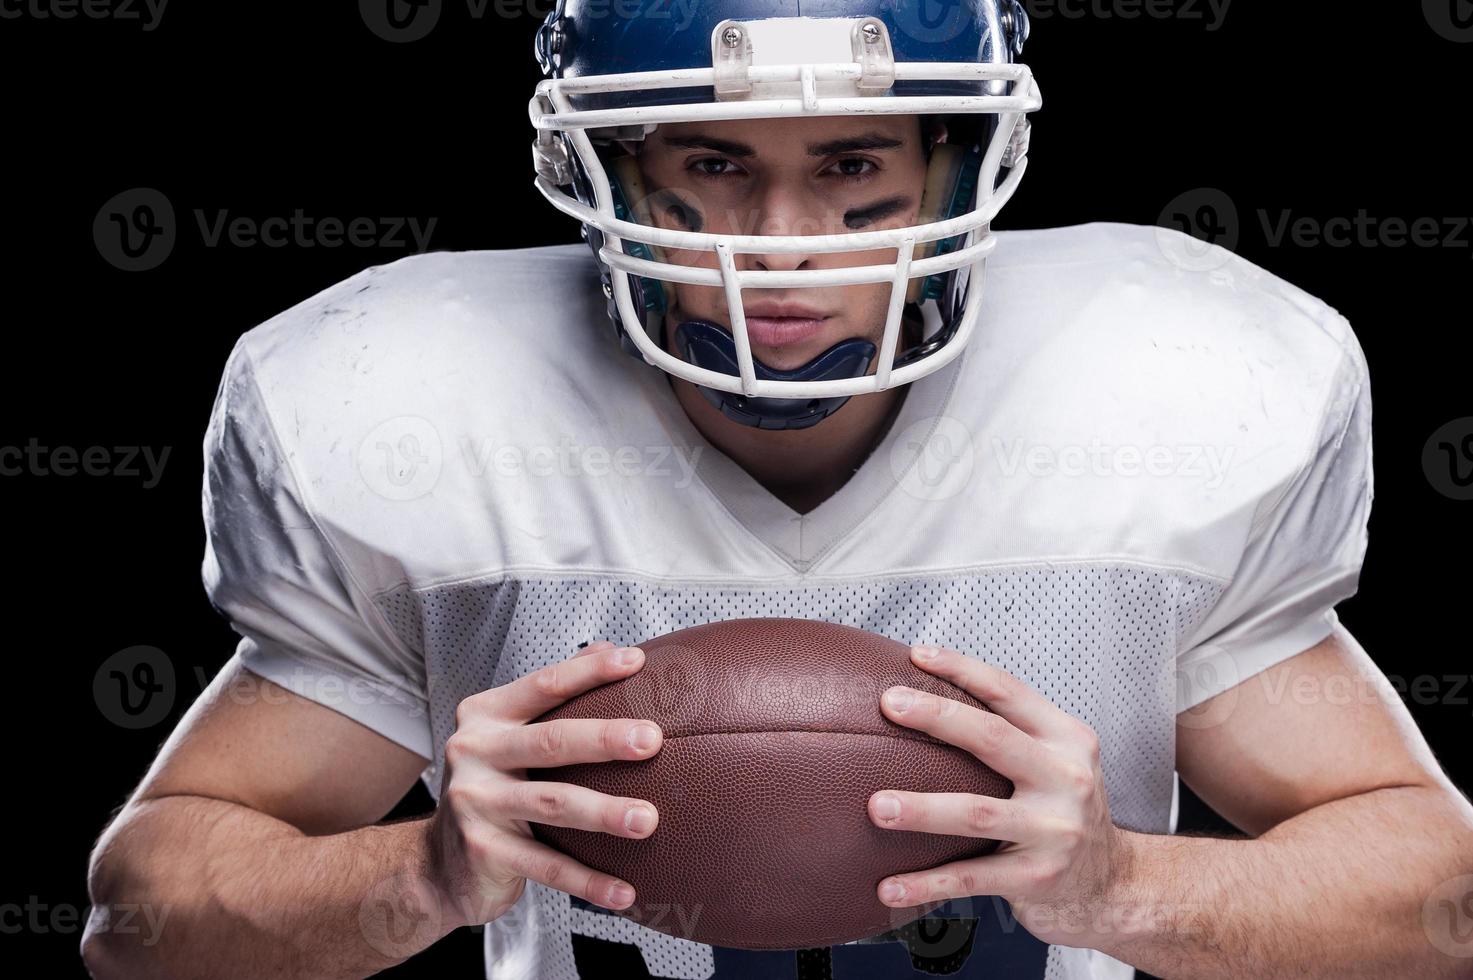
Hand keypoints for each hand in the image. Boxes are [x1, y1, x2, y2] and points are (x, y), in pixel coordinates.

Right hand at [427, 640, 663, 928]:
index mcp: (486, 715)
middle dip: (604, 739)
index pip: (544, 684)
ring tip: (648, 819)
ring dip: (604, 813)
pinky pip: (546, 866)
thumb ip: (553, 698)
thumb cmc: (493, 787)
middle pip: (550, 740)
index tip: (637, 662)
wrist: (435, 863)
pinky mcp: (484, 851)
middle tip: (652, 740)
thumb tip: (612, 649)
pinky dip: (588, 881)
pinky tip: (625, 891)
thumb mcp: (510, 735)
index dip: (590, 672)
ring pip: (552, 804)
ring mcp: (476, 803)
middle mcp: (474, 752)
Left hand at [867, 644, 1127, 946]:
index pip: (1009, 692)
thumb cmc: (1064, 809)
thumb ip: (1010, 732)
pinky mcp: (1037, 878)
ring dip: (922, 809)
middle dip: (937, 717)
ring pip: (977, 812)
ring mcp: (1055, 830)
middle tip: (889, 704)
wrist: (1115, 882)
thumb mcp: (1055, 760)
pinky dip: (926, 883)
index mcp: (1066, 738)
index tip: (916, 655)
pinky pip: (971, 878)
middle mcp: (1066, 778)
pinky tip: (886, 887)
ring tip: (877, 806)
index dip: (961, 669)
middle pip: (993, 738)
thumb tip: (923, 698)